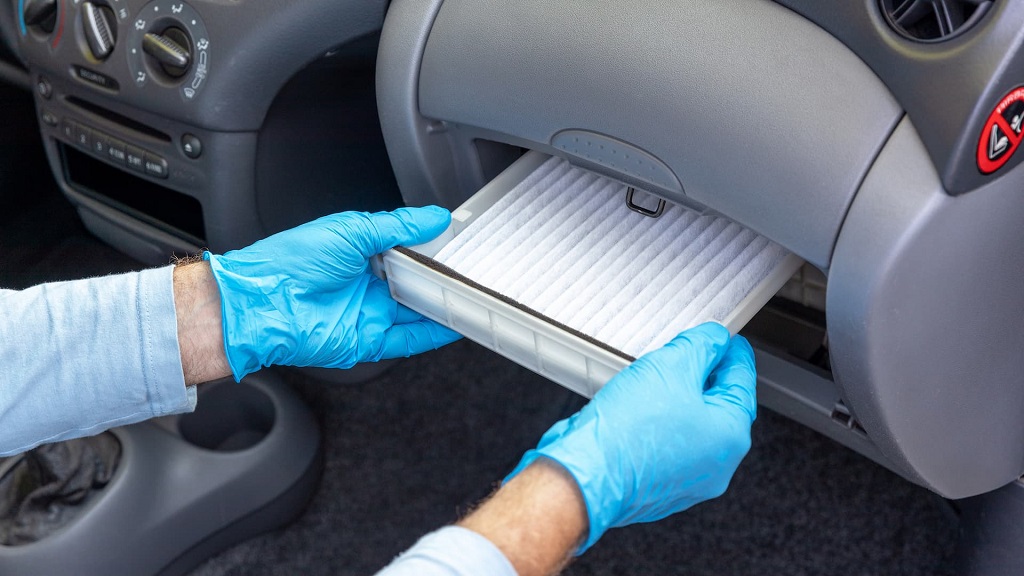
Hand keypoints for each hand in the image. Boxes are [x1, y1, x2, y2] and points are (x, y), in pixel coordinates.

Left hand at [205, 206, 461, 380]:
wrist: (263, 302)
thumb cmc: (293, 261)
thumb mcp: (352, 229)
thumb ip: (399, 226)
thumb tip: (434, 217)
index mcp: (362, 253)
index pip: (409, 250)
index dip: (434, 247)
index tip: (460, 241)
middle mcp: (368, 284)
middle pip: (418, 283)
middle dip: (445, 278)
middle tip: (474, 268)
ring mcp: (370, 314)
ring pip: (419, 312)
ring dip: (445, 306)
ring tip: (474, 296)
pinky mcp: (368, 341)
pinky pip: (409, 340)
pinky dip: (434, 334)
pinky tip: (455, 324)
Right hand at [506, 322, 756, 552]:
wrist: (584, 475)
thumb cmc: (627, 432)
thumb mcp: (671, 366)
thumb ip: (701, 346)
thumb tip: (714, 340)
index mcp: (730, 436)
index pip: (742, 383)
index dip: (732, 353)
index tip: (727, 340)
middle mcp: (714, 465)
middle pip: (716, 406)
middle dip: (701, 376)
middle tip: (685, 351)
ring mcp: (685, 480)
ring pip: (689, 426)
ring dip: (675, 399)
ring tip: (652, 378)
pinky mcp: (656, 485)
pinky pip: (665, 444)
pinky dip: (657, 423)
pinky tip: (637, 408)